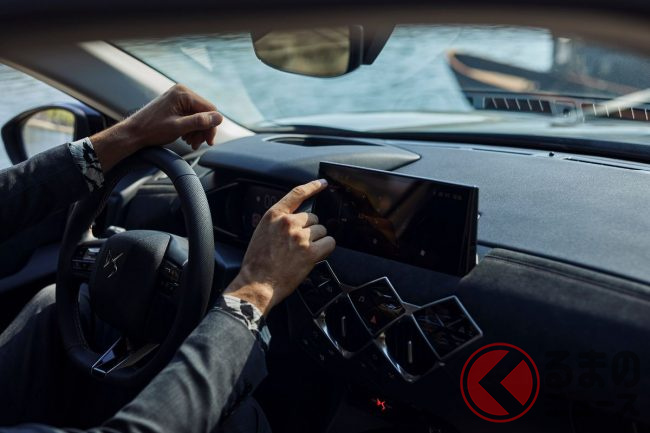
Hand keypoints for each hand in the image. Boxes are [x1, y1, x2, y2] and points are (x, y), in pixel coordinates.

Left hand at [90, 84, 222, 170]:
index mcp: (183, 93)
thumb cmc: (152, 130)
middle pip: (204, 113)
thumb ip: (199, 122)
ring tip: (190, 142)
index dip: (211, 127)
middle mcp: (182, 92)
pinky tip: (185, 137)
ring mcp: (178, 97)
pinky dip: (191, 128)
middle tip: (197, 144)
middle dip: (203, 130)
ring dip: (197, 131)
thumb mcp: (178, 128)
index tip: (208, 142)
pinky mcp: (175, 104)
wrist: (133, 133)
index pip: (209, 109)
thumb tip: (218, 118)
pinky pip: (190, 116)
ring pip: (198, 116)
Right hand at [224, 180, 335, 314]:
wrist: (257, 283)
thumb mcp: (262, 233)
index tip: (323, 184)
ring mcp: (300, 237)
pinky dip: (325, 249)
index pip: (297, 194)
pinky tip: (314, 256)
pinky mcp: (310, 252)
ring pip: (322, 231)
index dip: (313, 187)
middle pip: (313, 217)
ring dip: (316, 241)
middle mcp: (288, 223)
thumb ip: (278, 222)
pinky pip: (329, 243)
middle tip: (298, 244)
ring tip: (302, 253)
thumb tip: (296, 220)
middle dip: (310, 230)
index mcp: (274, 215)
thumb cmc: (257, 263)